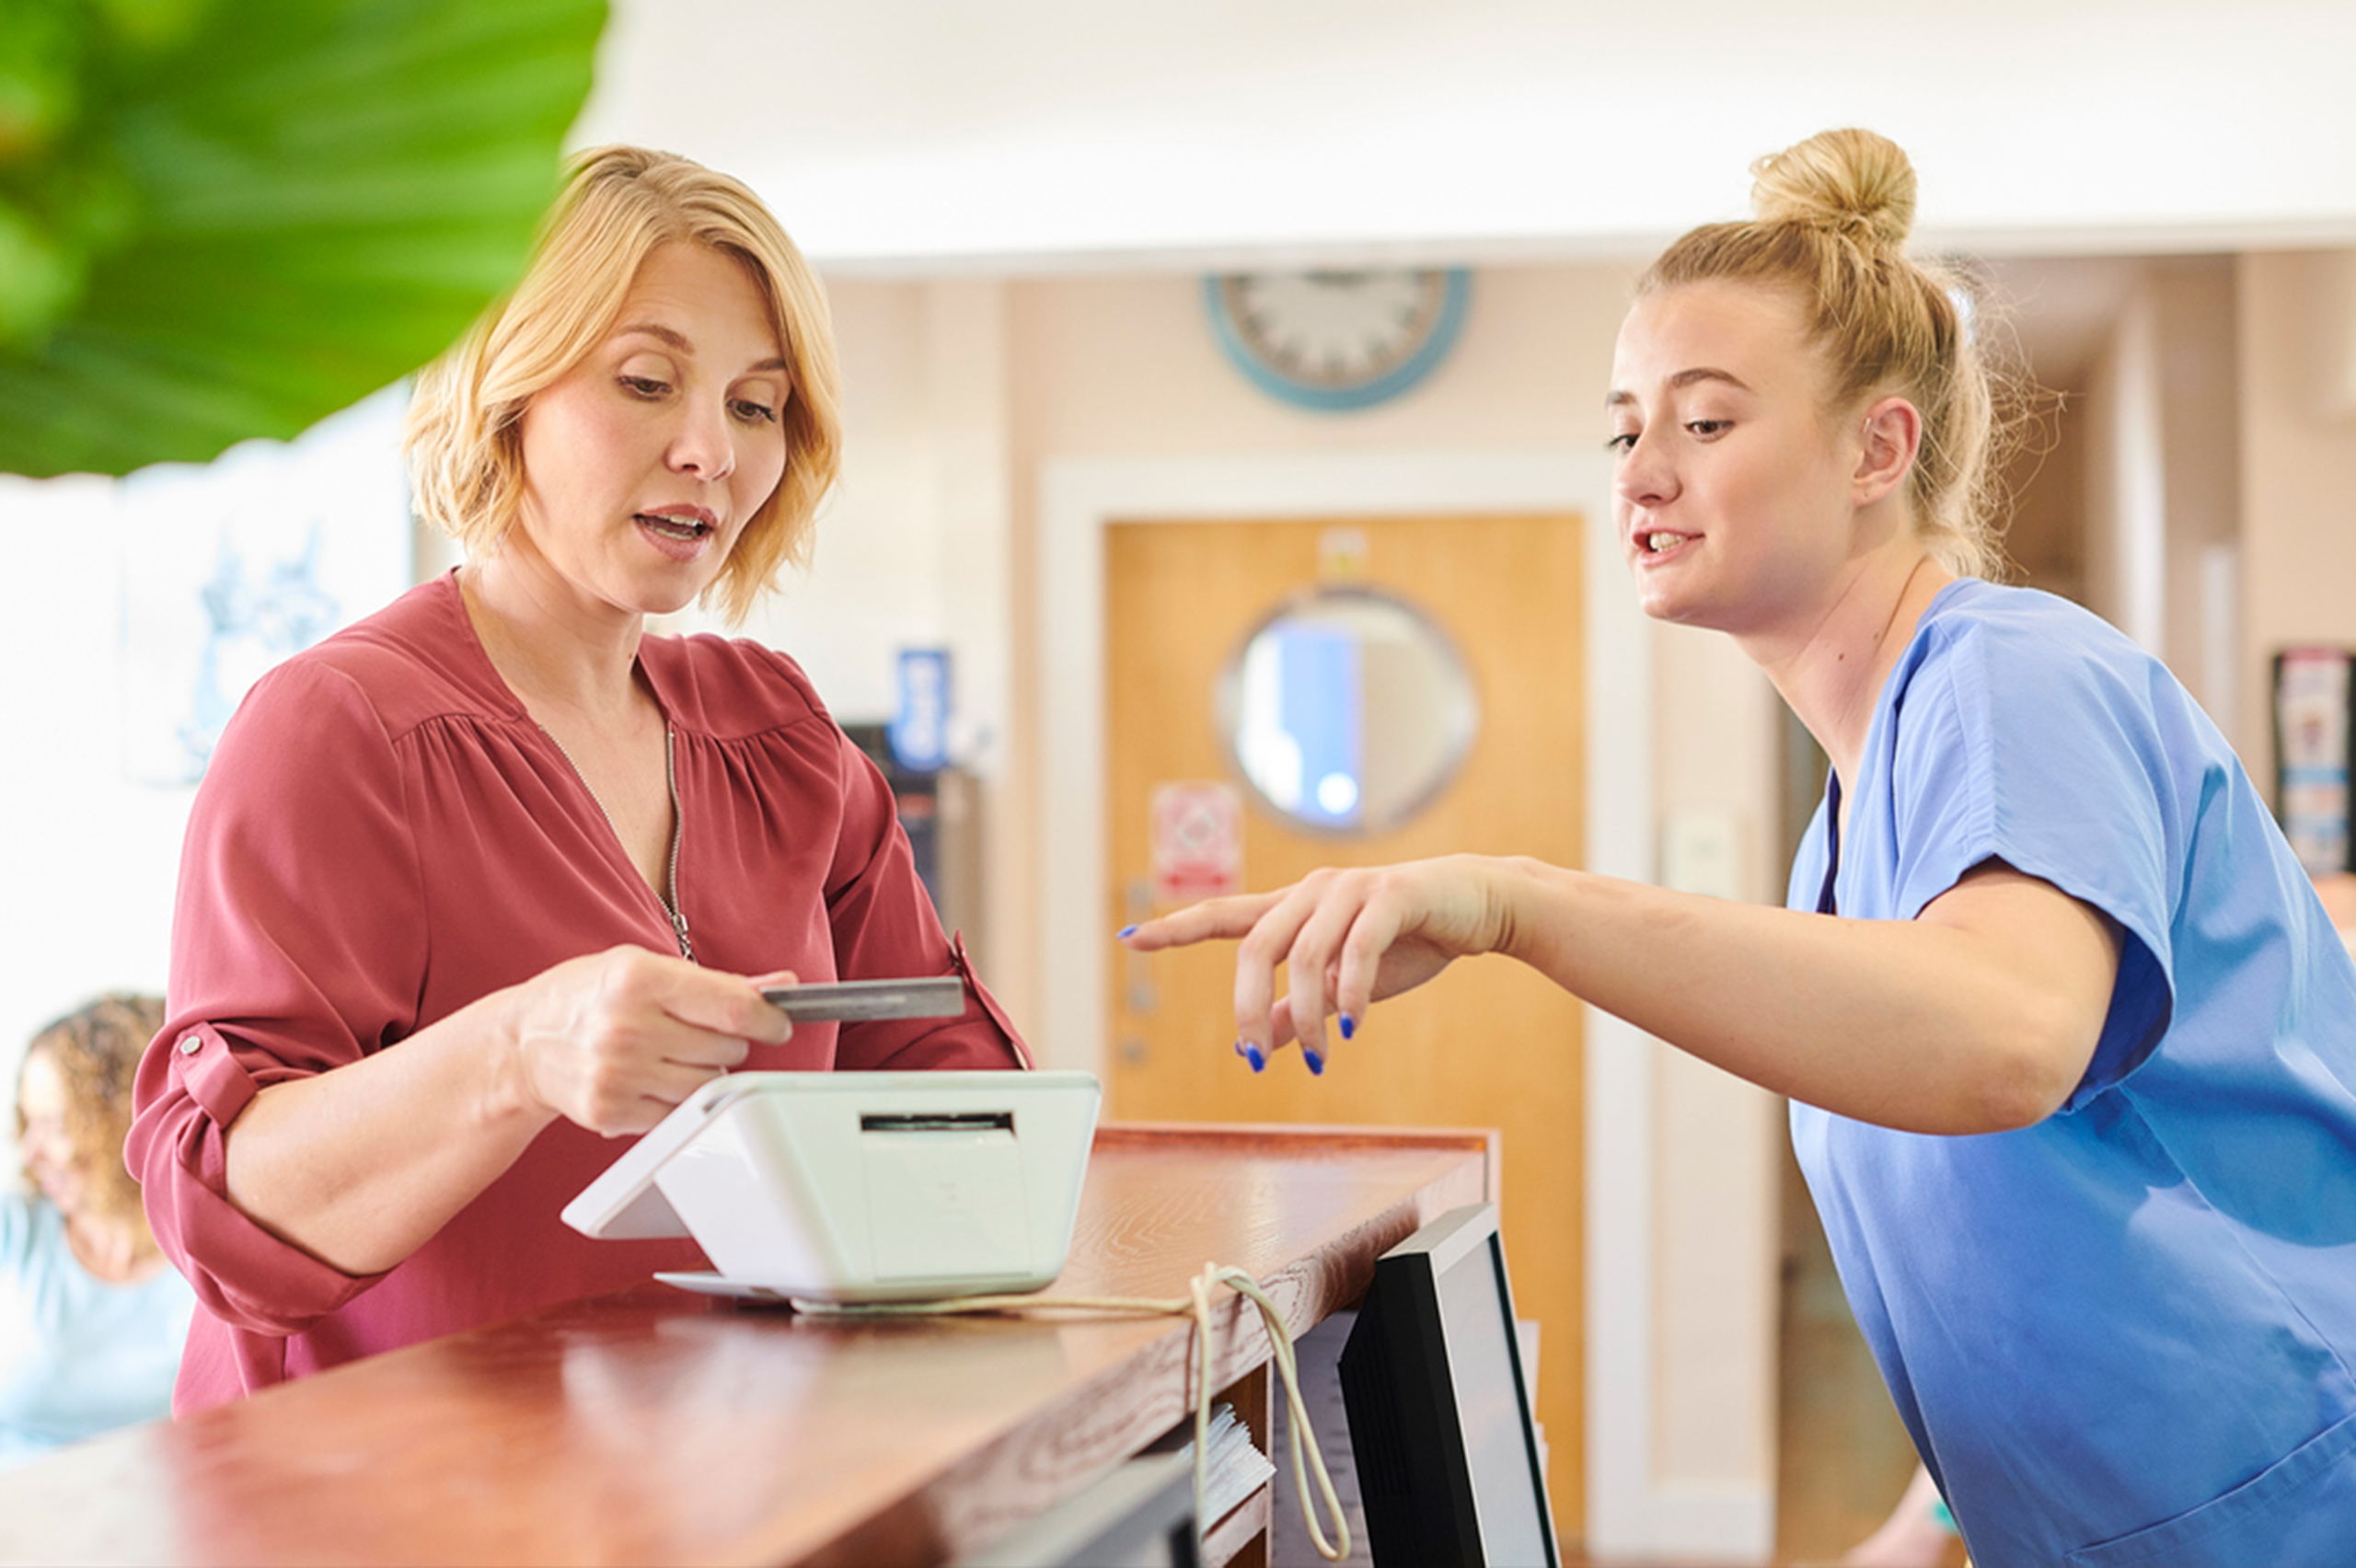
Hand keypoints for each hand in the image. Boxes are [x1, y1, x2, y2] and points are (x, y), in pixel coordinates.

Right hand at [502, 946, 793, 1134]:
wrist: (521, 1043)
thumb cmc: (586, 997)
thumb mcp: (644, 967)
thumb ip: (716, 982)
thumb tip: (781, 986)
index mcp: (638, 978)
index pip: (733, 1007)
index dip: (768, 1019)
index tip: (777, 1024)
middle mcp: (627, 1026)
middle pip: (727, 1048)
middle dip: (728, 1042)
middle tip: (698, 1032)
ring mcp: (618, 1073)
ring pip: (709, 1085)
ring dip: (706, 1072)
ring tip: (673, 1053)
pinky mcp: (612, 1111)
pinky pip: (678, 1113)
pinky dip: (678, 1099)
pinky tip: (652, 1077)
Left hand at [1120, 855, 1521, 1064]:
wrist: (1480, 905)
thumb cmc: (1411, 940)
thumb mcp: (1346, 985)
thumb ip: (1300, 1009)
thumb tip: (1256, 1044)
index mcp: (1294, 909)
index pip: (1223, 916)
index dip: (1176, 929)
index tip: (1132, 940)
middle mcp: (1312, 892)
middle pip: (1254, 948)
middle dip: (1249, 1008)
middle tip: (1255, 1058)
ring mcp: (1350, 890)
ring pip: (1304, 956)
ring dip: (1307, 1013)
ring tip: (1322, 1055)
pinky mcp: (1391, 895)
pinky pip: (1356, 950)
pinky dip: (1349, 993)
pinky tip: (1352, 1025)